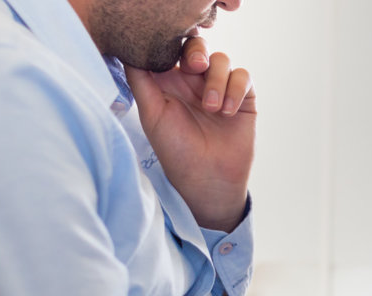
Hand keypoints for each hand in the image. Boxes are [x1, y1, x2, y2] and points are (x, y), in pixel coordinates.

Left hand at [125, 36, 254, 231]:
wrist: (207, 178)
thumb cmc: (175, 149)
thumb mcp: (151, 112)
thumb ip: (140, 79)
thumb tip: (127, 48)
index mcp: (169, 80)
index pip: (171, 47)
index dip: (173, 41)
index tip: (171, 49)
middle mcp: (194, 80)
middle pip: (198, 45)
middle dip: (198, 51)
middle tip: (196, 67)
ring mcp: (219, 87)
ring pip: (222, 59)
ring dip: (216, 80)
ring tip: (211, 108)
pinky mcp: (243, 97)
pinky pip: (243, 76)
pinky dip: (235, 89)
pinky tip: (227, 111)